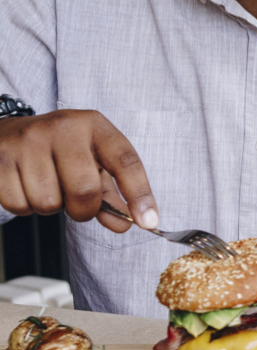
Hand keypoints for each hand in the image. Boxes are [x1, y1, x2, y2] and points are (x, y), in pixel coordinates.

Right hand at [0, 110, 157, 233]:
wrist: (6, 132)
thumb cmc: (58, 150)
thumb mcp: (90, 159)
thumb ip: (110, 194)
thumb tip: (126, 224)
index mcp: (93, 125)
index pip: (125, 161)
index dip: (140, 193)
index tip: (149, 221)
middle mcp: (62, 128)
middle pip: (84, 190)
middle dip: (83, 209)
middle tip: (76, 203)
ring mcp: (27, 142)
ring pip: (48, 203)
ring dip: (50, 206)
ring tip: (46, 184)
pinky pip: (18, 205)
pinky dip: (24, 206)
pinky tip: (24, 185)